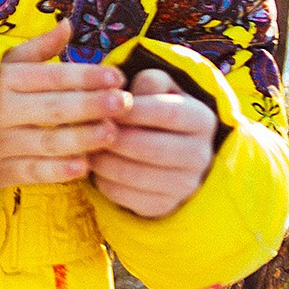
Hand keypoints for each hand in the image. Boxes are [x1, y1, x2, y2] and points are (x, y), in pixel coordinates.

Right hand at [0, 22, 129, 187]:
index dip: (84, 75)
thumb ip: (37, 49)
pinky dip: (58, 170)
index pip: (49, 76)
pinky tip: (84, 165)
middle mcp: (1, 111)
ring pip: (47, 141)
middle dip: (91, 104)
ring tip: (112, 132)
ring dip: (82, 138)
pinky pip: (32, 172)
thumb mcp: (1, 66)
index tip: (115, 75)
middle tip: (124, 102)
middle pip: (53, 108)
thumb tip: (68, 25)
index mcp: (3, 81)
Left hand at [87, 68, 217, 217]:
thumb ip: (147, 83)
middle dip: (114, 138)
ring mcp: (184, 185)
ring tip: (85, 146)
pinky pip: (125, 196)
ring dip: (103, 160)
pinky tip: (94, 165)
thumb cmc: (154, 110)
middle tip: (89, 129)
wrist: (166, 151)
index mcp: (202, 120)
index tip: (107, 105)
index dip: (134, 109)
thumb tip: (124, 95)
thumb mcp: (157, 89)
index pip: (168, 113)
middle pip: (151, 149)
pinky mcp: (163, 205)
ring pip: (135, 175)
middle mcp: (200, 156)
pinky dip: (102, 180)